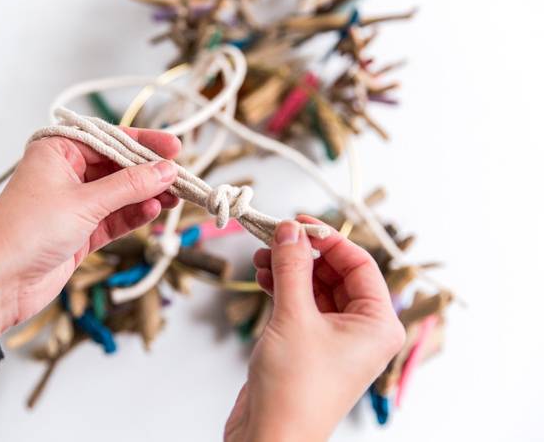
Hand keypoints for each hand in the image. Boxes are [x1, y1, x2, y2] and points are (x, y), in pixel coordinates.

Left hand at [0, 129, 180, 334]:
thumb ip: (129, 186)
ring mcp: (73, 204)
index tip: (174, 148)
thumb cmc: (26, 231)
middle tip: (180, 177)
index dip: (143, 143)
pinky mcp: (80, 232)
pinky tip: (153, 211)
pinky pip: (114, 218)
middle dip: (149, 173)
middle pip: (118, 167)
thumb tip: (166, 170)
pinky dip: (134, 215)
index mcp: (57, 151)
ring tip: (174, 196)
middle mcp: (65, 173)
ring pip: (120, 194)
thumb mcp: (85, 202)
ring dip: (146, 195)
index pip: (109, 139)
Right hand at [224, 216, 405, 441]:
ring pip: (315, 287)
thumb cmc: (295, 390)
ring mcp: (335, 338)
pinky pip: (302, 304)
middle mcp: (361, 330)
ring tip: (263, 256)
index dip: (329, 239)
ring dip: (290, 269)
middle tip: (275, 236)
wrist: (270, 438)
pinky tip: (264, 276)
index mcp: (378, 323)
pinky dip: (283, 287)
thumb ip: (292, 267)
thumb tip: (290, 230)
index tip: (299, 222)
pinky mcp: (309, 345)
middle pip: (336, 273)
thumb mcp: (294, 316)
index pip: (360, 264)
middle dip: (304, 254)